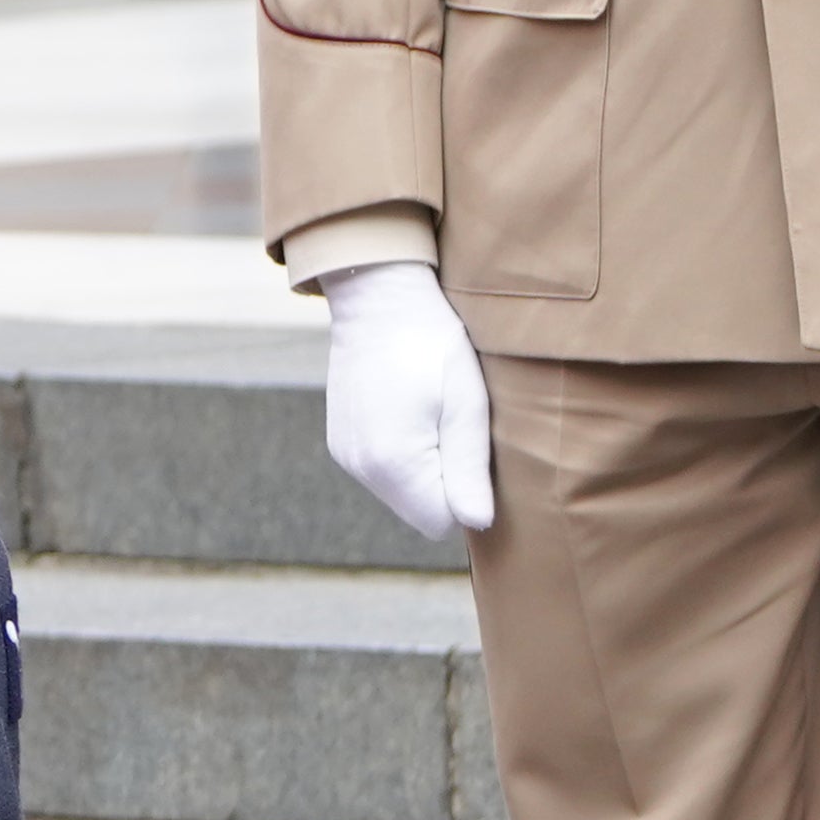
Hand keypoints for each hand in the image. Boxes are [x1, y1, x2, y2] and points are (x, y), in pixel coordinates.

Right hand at [312, 256, 493, 539]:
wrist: (378, 295)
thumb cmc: (432, 343)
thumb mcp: (467, 402)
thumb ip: (469, 468)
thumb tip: (478, 524)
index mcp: (394, 463)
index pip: (443, 522)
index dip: (467, 495)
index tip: (473, 448)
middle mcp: (362, 467)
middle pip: (420, 511)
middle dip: (446, 484)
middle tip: (456, 426)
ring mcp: (347, 455)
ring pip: (402, 493)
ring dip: (426, 469)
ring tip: (434, 414)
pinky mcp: (341, 442)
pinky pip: (383, 471)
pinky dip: (403, 455)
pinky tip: (411, 411)